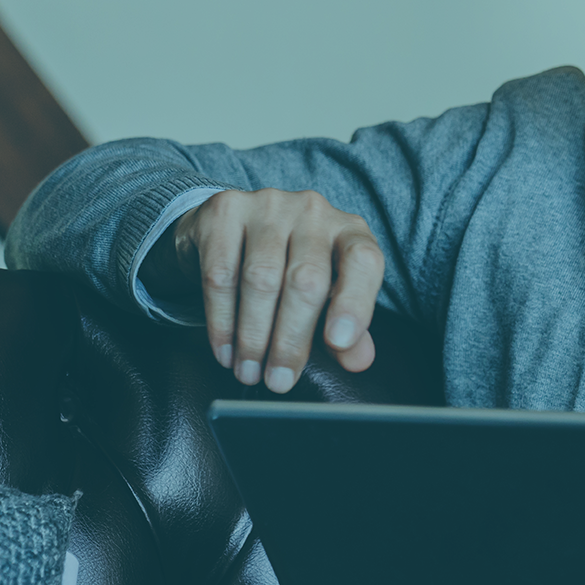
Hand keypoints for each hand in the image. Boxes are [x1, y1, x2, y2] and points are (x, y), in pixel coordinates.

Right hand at [143, 189, 383, 392]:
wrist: (233, 228)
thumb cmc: (289, 266)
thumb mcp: (325, 297)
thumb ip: (345, 330)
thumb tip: (357, 358)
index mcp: (349, 231)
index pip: (363, 261)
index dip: (354, 303)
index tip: (339, 343)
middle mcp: (313, 211)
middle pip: (306, 279)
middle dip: (290, 339)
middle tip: (278, 379)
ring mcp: (268, 205)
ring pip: (260, 279)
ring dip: (253, 336)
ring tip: (249, 371)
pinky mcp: (224, 210)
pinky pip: (220, 274)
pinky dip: (222, 320)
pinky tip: (225, 349)